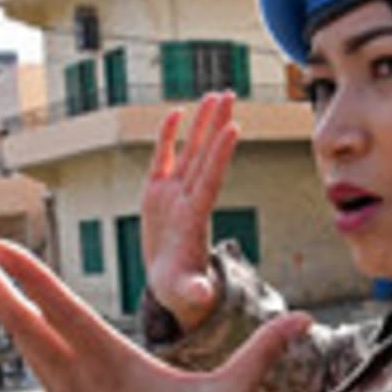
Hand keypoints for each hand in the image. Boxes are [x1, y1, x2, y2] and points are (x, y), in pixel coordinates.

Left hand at [0, 236, 308, 391]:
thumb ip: (259, 354)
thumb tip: (307, 319)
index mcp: (110, 366)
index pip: (61, 310)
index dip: (26, 276)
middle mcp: (74, 382)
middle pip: (18, 320)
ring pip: (25, 344)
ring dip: (0, 304)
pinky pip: (47, 379)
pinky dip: (39, 350)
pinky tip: (34, 329)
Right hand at [143, 91, 239, 332]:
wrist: (173, 285)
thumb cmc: (181, 291)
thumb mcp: (186, 293)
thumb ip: (194, 291)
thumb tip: (203, 297)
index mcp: (195, 220)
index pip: (210, 181)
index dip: (220, 156)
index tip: (234, 128)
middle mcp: (188, 200)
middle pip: (205, 157)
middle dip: (216, 126)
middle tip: (230, 95)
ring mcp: (174, 194)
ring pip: (190, 151)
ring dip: (202, 124)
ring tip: (214, 95)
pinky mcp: (157, 193)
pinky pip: (163, 159)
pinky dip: (168, 137)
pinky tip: (175, 112)